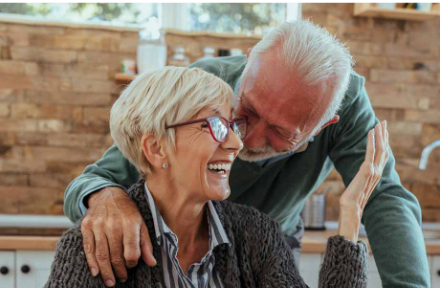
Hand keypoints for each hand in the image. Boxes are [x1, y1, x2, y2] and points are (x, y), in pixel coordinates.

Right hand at [81, 187, 155, 286]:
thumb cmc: (128, 212)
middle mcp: (113, 225)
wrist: (108, 194)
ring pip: (102, 255)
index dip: (132, 263)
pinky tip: (96, 272)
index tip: (131, 266)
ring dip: (106, 272)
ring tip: (110, 282)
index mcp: (130, 224)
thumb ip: (146, 244)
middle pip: (115, 256)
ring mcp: (98, 225)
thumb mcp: (141, 224)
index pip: (131, 251)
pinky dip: (92, 263)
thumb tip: (152, 263)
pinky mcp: (87, 226)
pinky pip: (89, 248)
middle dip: (119, 271)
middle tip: (121, 279)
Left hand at [338, 121, 388, 241]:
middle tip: (384, 122)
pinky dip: (371, 141)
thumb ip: (362, 175)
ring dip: (379, 135)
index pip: (382, 154)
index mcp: (376, 173)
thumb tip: (361, 170)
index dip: (384, 141)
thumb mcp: (358, 183)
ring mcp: (374, 171)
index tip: (383, 130)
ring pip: (380, 149)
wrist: (351, 208)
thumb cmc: (352, 198)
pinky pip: (370, 153)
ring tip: (379, 124)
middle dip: (384, 134)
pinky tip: (370, 132)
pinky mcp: (367, 171)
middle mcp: (378, 171)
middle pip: (384, 149)